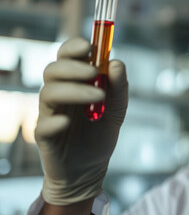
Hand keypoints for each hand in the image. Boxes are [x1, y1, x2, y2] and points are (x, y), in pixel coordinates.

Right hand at [35, 38, 127, 204]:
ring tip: (99, 96)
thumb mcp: (117, 108)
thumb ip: (119, 87)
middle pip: (53, 70)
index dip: (73, 47)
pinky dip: (55, 122)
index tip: (89, 46)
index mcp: (74, 82)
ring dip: (74, 90)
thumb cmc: (100, 132)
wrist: (91, 168)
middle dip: (74, 67)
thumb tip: (116, 63)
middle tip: (95, 73)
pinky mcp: (45, 137)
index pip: (66, 57)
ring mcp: (50, 114)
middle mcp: (59, 94)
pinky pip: (43, 125)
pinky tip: (68, 123)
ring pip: (49, 93)